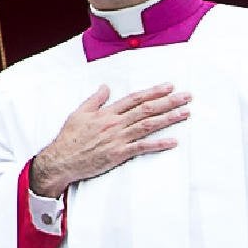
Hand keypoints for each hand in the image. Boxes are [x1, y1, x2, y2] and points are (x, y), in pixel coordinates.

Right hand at [30, 81, 187, 197]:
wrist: (62, 160)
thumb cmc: (69, 138)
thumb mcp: (79, 113)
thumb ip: (95, 100)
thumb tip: (106, 87)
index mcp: (107, 112)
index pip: (135, 99)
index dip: (153, 92)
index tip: (168, 87)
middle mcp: (115, 123)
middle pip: (146, 109)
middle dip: (168, 102)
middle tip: (186, 96)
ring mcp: (118, 138)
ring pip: (148, 125)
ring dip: (168, 118)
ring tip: (185, 113)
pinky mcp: (119, 154)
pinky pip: (143, 147)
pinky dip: (159, 144)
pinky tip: (173, 141)